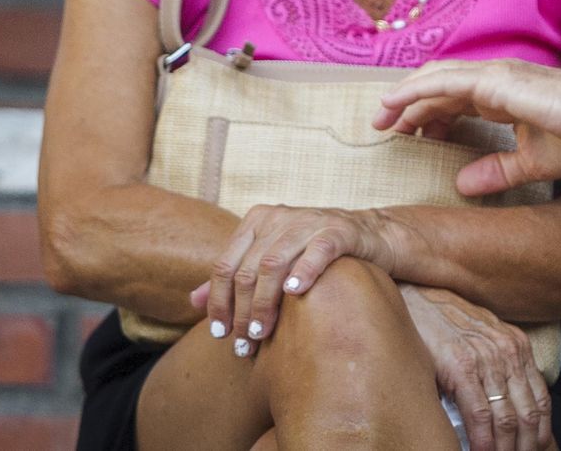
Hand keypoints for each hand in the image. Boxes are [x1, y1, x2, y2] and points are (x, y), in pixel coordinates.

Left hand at [191, 204, 395, 354]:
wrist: (366, 235)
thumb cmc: (312, 251)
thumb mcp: (270, 259)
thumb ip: (235, 276)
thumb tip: (194, 301)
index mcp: (256, 221)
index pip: (224, 265)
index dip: (218, 303)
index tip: (220, 335)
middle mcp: (279, 217)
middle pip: (246, 269)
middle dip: (241, 311)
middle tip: (243, 344)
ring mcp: (309, 221)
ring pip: (274, 263)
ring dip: (264, 302)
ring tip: (262, 333)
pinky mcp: (338, 230)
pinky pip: (317, 251)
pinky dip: (303, 272)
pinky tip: (295, 293)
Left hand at [374, 59, 560, 194]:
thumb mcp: (531, 162)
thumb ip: (496, 171)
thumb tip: (461, 185)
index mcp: (504, 95)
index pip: (455, 99)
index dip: (429, 114)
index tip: (409, 136)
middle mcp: (496, 79)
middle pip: (439, 87)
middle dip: (409, 106)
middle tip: (384, 127)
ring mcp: (495, 75)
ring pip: (436, 79)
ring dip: (405, 96)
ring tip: (381, 116)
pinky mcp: (496, 80)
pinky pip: (444, 82)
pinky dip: (416, 90)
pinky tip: (396, 103)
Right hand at [400, 284, 556, 450]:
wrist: (418, 299)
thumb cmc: (447, 323)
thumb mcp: (485, 341)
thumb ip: (499, 368)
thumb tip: (507, 406)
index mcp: (517, 348)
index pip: (541, 399)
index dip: (541, 431)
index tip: (536, 449)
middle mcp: (508, 353)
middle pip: (529, 413)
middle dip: (527, 445)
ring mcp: (486, 360)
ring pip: (507, 418)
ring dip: (506, 448)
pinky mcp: (461, 367)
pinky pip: (480, 413)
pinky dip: (484, 440)